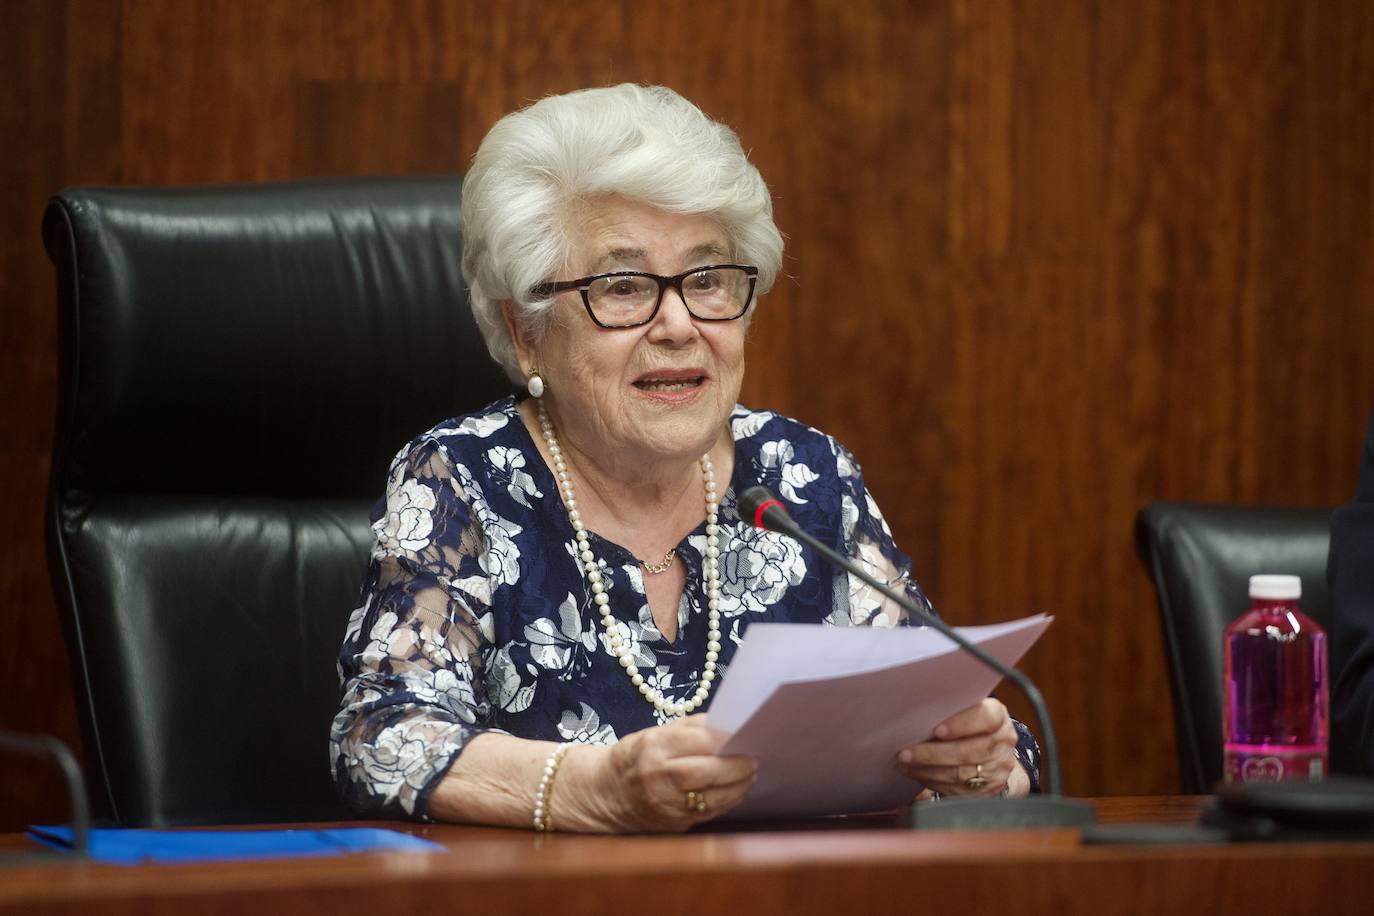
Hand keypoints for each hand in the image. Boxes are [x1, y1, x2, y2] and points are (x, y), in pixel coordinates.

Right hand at [561, 715, 757, 831]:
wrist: (606, 794)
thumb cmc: (634, 757)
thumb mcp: (655, 733)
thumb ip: (691, 728)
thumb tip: (728, 724)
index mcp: (653, 748)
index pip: (698, 741)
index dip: (725, 738)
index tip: (744, 733)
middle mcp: (658, 779)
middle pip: (707, 772)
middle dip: (736, 766)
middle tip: (753, 758)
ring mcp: (666, 806)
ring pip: (714, 798)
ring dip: (739, 785)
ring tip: (750, 773)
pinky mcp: (674, 824)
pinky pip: (710, 813)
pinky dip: (728, 800)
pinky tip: (736, 789)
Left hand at [897, 699, 1029, 798]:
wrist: (993, 754)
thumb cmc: (969, 725)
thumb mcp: (967, 711)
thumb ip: (951, 710)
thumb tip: (917, 713)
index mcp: (998, 717)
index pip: (986, 718)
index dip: (961, 724)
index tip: (937, 730)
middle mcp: (1002, 743)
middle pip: (969, 751)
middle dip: (933, 754)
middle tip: (905, 753)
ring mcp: (998, 769)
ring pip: (961, 773)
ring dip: (927, 770)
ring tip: (905, 763)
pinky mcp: (988, 790)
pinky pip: (958, 789)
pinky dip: (932, 781)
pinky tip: (916, 774)